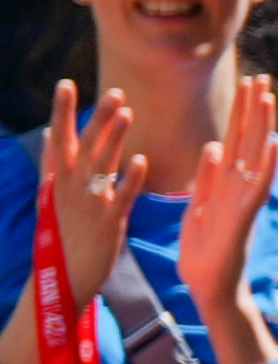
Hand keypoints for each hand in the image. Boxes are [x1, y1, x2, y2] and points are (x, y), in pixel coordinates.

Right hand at [36, 87, 135, 298]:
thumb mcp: (52, 198)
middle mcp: (69, 188)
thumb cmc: (61, 237)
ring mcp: (87, 204)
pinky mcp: (107, 223)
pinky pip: (120, 197)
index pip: (58, 139)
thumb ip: (57, 166)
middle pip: (83, 145)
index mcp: (56, 181)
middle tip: (114, 92)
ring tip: (126, 112)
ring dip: (113, 137)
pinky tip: (140, 160)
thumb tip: (53, 133)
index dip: (62, 112)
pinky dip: (129, 178)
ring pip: (101, 164)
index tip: (65, 84)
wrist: (61, 279)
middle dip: (96, 117)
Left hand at [178, 75, 277, 355]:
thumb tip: (213, 147)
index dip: (240, 113)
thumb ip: (206, 180)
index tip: (247, 84)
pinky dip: (268, 166)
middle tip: (260, 76)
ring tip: (266, 97)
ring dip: (262, 127)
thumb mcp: (198, 209)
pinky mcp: (243, 219)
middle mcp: (240, 189)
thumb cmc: (204, 254)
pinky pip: (258, 188)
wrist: (209, 289)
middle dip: (252, 109)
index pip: (235, 140)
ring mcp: (244, 202)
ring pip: (256, 157)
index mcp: (225, 185)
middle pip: (249, 141)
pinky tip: (275, 145)